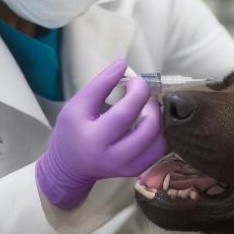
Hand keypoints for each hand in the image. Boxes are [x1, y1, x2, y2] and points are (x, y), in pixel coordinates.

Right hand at [36, 59, 167, 209]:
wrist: (70, 167)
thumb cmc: (72, 131)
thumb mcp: (77, 105)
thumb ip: (100, 85)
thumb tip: (123, 63)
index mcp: (94, 139)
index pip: (124, 113)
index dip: (136, 90)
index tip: (135, 78)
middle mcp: (113, 157)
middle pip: (148, 127)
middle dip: (150, 103)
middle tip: (142, 92)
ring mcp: (128, 167)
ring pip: (160, 140)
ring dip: (160, 117)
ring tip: (149, 105)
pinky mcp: (138, 169)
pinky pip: (161, 150)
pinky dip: (163, 131)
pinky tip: (153, 120)